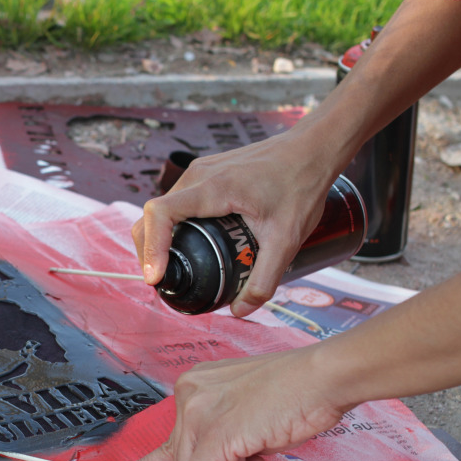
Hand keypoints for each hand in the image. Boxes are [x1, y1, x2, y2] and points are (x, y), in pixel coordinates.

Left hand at [106, 346, 349, 460]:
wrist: (324, 377)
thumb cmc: (297, 395)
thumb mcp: (244, 411)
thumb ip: (218, 435)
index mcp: (194, 387)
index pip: (164, 439)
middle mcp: (188, 395)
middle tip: (251, 456)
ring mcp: (198, 414)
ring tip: (258, 448)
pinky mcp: (214, 435)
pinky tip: (252, 460)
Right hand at [131, 133, 338, 316]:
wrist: (312, 149)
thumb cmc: (302, 184)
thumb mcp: (287, 240)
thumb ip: (264, 279)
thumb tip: (240, 310)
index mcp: (214, 188)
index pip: (160, 214)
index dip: (151, 248)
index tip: (157, 276)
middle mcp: (199, 176)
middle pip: (152, 215)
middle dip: (149, 251)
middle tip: (163, 281)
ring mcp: (200, 172)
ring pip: (161, 208)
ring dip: (157, 239)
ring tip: (172, 267)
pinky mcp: (206, 174)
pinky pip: (176, 201)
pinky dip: (171, 226)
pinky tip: (188, 245)